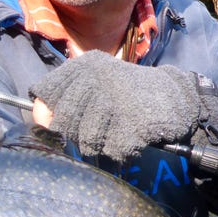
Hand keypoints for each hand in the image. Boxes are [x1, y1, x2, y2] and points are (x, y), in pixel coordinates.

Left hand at [29, 50, 217, 161]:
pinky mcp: (134, 123)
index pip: (47, 93)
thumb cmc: (130, 95)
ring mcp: (116, 99)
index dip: (50, 113)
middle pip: (64, 122)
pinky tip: (130, 139)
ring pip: (86, 139)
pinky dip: (120, 151)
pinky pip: (111, 150)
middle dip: (77, 134)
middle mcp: (98, 77)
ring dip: (100, 145)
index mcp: (85, 65)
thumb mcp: (96, 87)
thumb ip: (65, 100)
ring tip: (115, 134)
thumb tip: (39, 119)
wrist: (178, 97)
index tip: (65, 120)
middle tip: (98, 131)